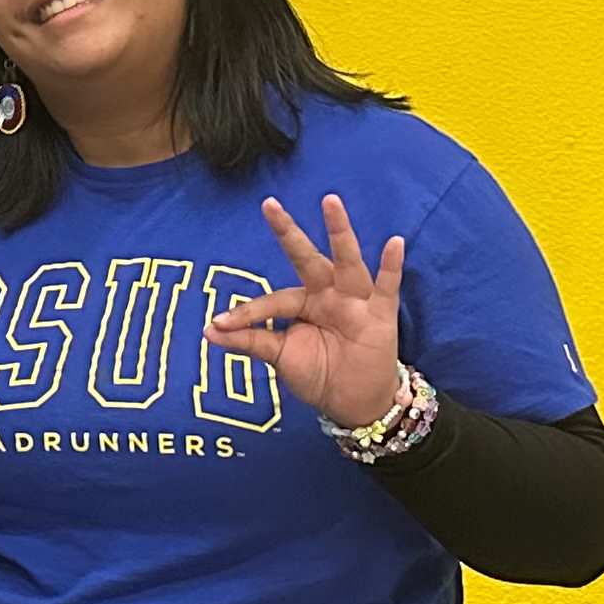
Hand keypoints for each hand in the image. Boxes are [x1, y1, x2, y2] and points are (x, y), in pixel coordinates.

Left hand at [203, 193, 406, 426]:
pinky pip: (387, 287)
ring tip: (329, 201)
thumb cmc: (318, 372)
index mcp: (302, 302)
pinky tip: (395, 243)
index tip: (219, 323)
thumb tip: (208, 330)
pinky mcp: (381, 315)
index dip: (247, 314)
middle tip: (269, 205)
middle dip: (288, 233)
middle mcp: (327, 294)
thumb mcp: (279, 357)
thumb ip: (250, 341)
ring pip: (346, 262)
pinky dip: (391, 266)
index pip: (272, 301)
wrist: (354, 402)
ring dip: (339, 232)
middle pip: (306, 259)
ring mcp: (355, 301)